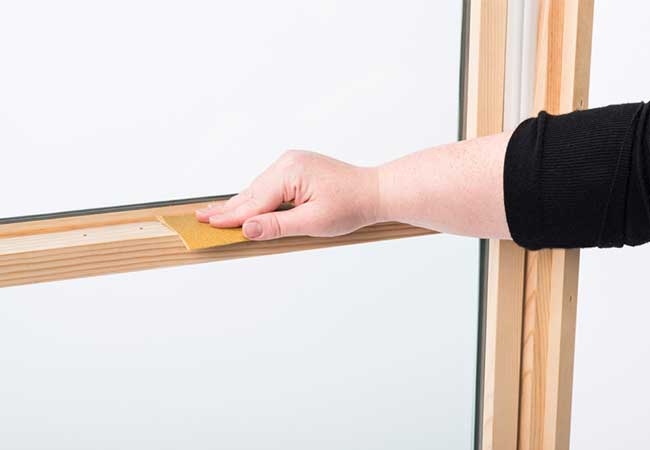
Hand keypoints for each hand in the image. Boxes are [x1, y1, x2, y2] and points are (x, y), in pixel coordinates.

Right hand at [196, 150, 379, 239]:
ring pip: (258, 189)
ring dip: (240, 204)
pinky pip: (269, 186)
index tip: (206, 225)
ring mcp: (291, 163)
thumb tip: (247, 229)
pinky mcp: (296, 169)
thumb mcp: (313, 222)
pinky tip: (243, 206)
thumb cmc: (351, 205)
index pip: (254, 201)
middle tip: (199, 218)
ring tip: (214, 214)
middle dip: (227, 209)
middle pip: (251, 193)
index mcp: (290, 171)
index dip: (230, 217)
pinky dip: (256, 198)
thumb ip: (277, 226)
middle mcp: (287, 162)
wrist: (374, 191)